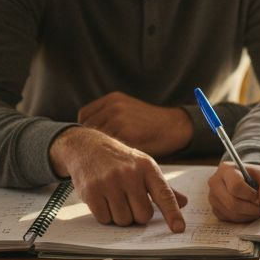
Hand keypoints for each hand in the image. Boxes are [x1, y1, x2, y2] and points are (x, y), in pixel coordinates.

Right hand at [49, 127, 187, 231]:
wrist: (86, 146)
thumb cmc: (119, 160)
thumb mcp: (143, 166)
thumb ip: (162, 187)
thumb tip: (183, 202)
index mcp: (147, 167)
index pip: (164, 195)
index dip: (172, 214)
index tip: (179, 229)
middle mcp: (129, 174)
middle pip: (143, 215)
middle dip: (137, 215)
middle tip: (129, 202)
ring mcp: (109, 182)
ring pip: (123, 220)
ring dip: (119, 216)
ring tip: (114, 199)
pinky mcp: (92, 191)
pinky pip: (104, 219)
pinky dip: (104, 215)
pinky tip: (102, 200)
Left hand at [78, 92, 192, 156]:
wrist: (175, 126)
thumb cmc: (151, 123)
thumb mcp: (128, 110)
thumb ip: (109, 117)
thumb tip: (87, 137)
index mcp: (112, 99)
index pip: (84, 116)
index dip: (85, 130)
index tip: (91, 142)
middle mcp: (113, 107)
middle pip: (88, 129)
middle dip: (91, 142)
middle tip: (97, 154)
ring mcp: (120, 120)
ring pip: (98, 141)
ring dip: (100, 151)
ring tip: (107, 159)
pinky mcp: (128, 135)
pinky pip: (111, 149)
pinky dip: (113, 156)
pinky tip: (118, 160)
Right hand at [207, 162, 259, 222]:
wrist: (244, 180)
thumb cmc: (254, 176)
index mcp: (226, 169)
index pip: (236, 186)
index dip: (251, 195)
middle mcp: (215, 183)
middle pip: (232, 202)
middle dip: (251, 209)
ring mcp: (213, 197)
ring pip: (231, 213)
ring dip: (248, 215)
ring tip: (257, 209)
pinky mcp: (215, 209)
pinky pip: (229, 218)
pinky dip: (242, 218)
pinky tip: (248, 211)